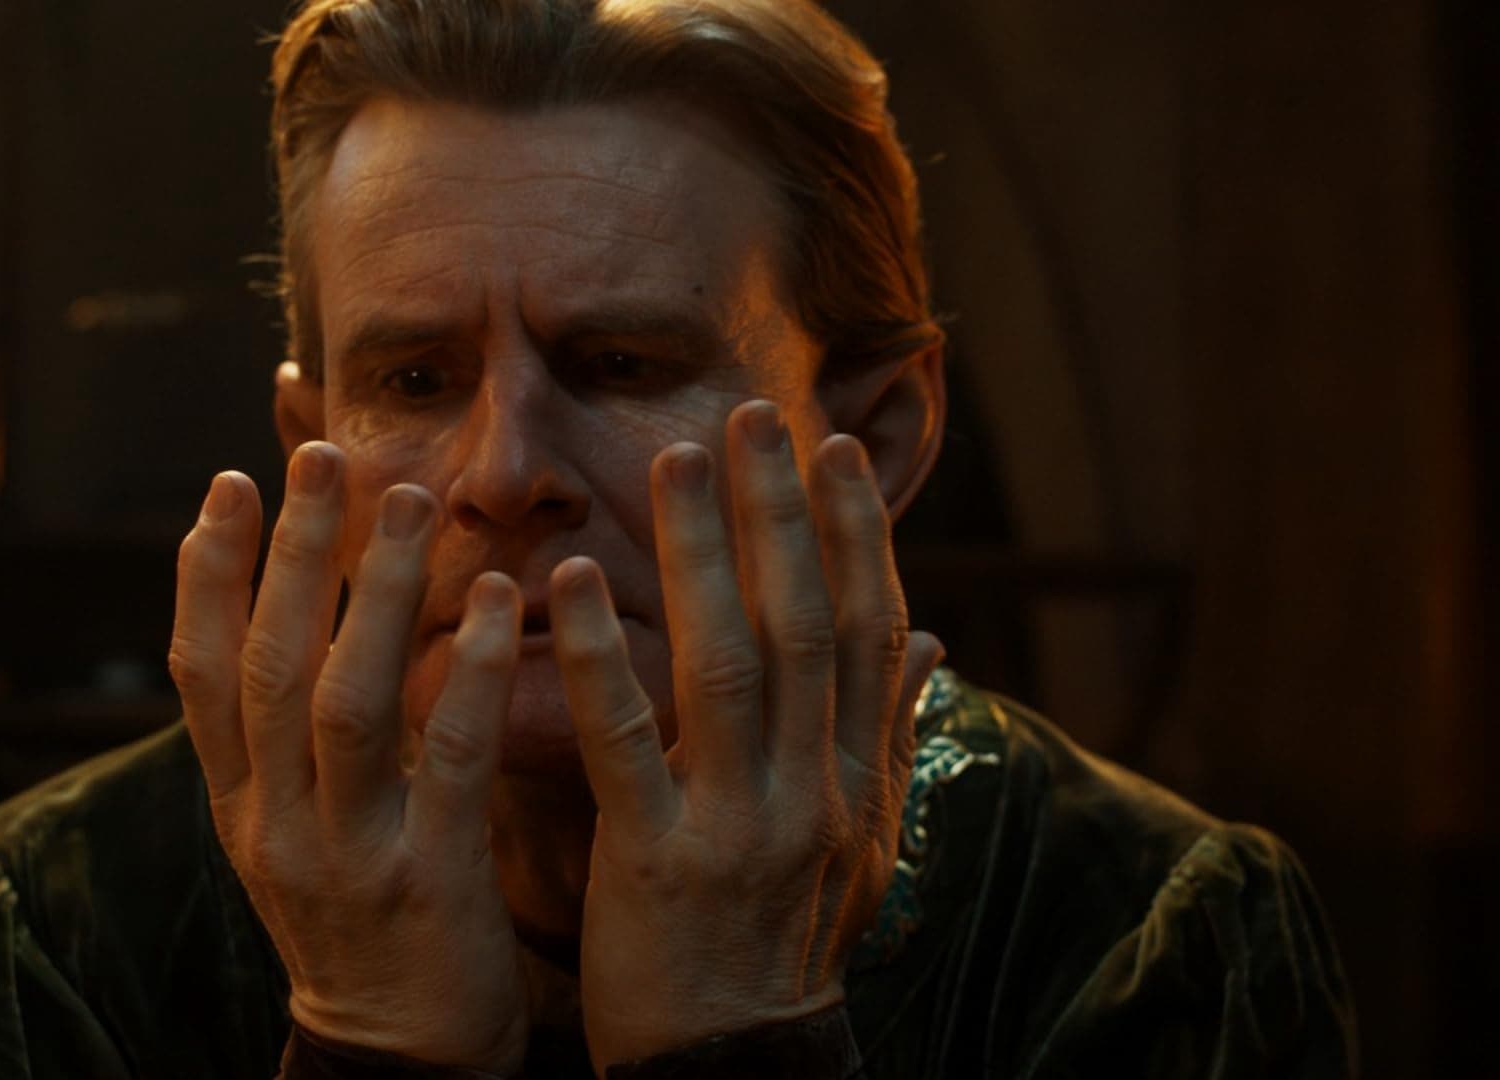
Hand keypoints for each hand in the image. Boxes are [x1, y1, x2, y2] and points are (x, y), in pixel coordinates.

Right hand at [168, 447, 529, 1074]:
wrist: (398, 1063)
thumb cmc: (362, 925)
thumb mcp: (295, 836)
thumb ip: (289, 742)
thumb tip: (291, 620)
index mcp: (240, 808)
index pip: (198, 673)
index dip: (205, 573)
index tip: (228, 481)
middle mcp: (276, 824)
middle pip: (266, 666)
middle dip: (288, 554)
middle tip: (319, 455)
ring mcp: (347, 855)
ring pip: (345, 700)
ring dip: (373, 592)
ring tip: (408, 500)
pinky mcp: (429, 882)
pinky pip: (450, 759)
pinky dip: (475, 673)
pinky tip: (504, 602)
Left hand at [550, 400, 941, 1068]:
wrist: (737, 1066)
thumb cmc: (787, 940)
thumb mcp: (864, 841)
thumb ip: (891, 734)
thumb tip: (932, 640)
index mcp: (854, 774)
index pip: (864, 628)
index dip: (853, 532)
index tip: (831, 447)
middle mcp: (812, 786)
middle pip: (803, 623)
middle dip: (781, 512)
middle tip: (752, 414)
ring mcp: (741, 821)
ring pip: (731, 662)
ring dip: (705, 553)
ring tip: (676, 459)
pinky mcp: (660, 859)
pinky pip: (628, 741)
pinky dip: (600, 655)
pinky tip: (567, 579)